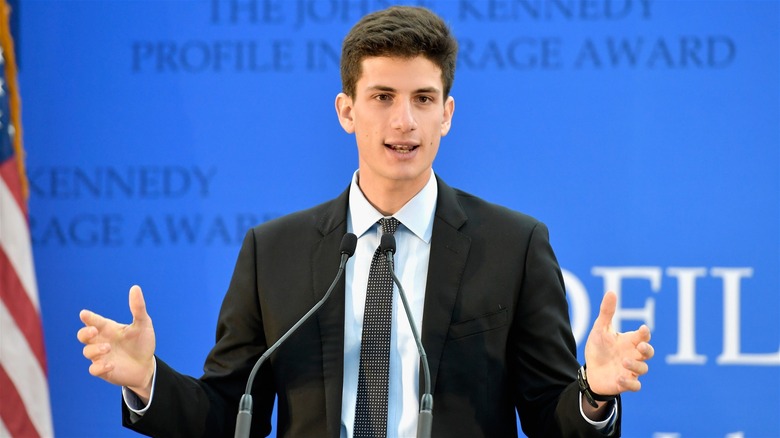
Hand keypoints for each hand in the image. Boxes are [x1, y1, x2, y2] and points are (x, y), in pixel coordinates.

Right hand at [77, 285, 155, 399]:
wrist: (147, 365)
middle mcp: (101, 341)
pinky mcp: (104, 371)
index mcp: (108, 328)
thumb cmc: (142, 342)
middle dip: (85, 333)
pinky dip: (99, 367)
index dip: (88, 317)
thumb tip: (135, 287)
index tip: (84, 314)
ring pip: (87, 352)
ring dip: (95, 349)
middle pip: (83, 335)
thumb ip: (138, 308)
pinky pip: (94, 369)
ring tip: (108, 348)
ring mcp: (101, 356)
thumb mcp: (143, 323)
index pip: (94, 321)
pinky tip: (111, 364)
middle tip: (94, 331)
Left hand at [583, 291, 653, 395]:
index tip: (642, 329)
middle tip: (641, 346)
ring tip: (623, 361)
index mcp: (630, 341)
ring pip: (643, 369)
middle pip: (649, 352)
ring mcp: (631, 370)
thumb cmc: (599, 348)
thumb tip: (611, 291)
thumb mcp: (600, 329)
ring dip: (635, 365)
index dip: (645, 333)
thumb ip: (607, 312)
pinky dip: (629, 383)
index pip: (643, 336)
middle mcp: (634, 355)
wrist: (591, 371)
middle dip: (647, 349)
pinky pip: (635, 386)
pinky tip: (619, 377)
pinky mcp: (626, 383)